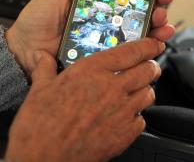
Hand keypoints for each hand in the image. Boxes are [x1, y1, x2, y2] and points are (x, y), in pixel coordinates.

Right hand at [5, 38, 163, 161]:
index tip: (154, 43)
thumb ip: (45, 68)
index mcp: (92, 71)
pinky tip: (125, 115)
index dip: (148, 45)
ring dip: (144, 89)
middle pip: (147, 71)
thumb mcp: (39, 89)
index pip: (132, 51)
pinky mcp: (125, 134)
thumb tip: (42, 58)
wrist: (44, 157)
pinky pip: (142, 119)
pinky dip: (137, 115)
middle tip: (145, 66)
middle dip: (150, 66)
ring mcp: (121, 112)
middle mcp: (112, 88)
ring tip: (135, 90)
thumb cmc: (40, 124)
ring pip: (148, 94)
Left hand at [6, 0, 175, 75]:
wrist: (26, 50)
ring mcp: (107, 34)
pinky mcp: (106, 54)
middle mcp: (105, 16)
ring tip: (160, 17)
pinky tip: (156, 38)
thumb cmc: (37, 20)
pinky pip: (132, 49)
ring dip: (158, 20)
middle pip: (140, 5)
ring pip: (141, 26)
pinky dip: (149, 43)